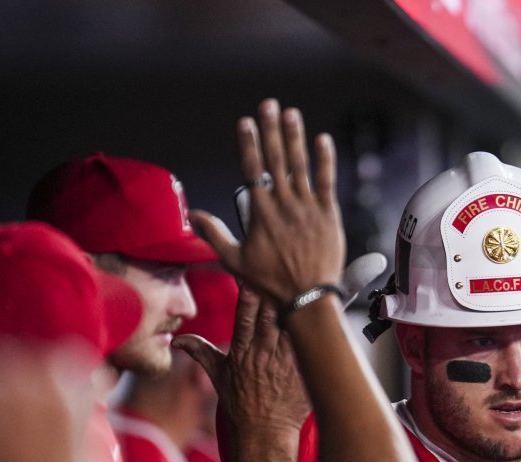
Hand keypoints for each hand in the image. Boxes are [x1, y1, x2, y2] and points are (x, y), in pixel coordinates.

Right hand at [174, 284, 309, 436]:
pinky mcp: (304, 371)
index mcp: (242, 351)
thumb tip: (176, 340)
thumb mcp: (218, 376)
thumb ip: (200, 352)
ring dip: (299, 306)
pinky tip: (329, 308)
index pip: (243, 316)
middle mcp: (264, 354)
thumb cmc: (241, 404)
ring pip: (294, 326)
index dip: (248, 294)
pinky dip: (321, 329)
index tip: (251, 275)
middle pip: (271, 315)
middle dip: (276, 293)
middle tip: (284, 273)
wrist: (264, 433)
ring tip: (307, 284)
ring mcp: (286, 362)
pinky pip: (314, 346)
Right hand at [191, 99, 345, 303]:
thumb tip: (191, 214)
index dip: (249, 143)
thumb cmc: (271, 283)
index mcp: (260, 212)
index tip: (245, 122)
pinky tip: (322, 139)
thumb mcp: (235, 260)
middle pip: (276, 158)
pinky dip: (325, 160)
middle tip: (269, 104)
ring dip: (295, 137)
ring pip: (300, 165)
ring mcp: (308, 207)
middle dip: (271, 129)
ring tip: (291, 113)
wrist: (308, 298)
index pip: (252, 169)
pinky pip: (327, 181)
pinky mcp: (329, 214)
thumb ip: (213, 234)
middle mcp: (283, 204)